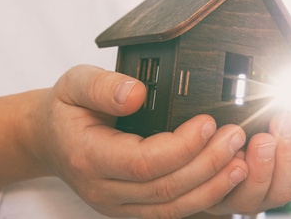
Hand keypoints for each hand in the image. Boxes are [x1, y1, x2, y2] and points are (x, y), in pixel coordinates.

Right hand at [22, 65, 248, 217]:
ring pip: (173, 208)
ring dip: (212, 187)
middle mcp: (103, 190)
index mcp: (89, 157)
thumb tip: (136, 94)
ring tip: (241, 161)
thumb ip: (102, 86)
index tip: (208, 122)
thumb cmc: (65, 110)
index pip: (144, 162)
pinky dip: (203, 198)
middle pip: (165, 189)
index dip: (182, 147)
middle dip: (207, 165)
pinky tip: (225, 178)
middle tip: (235, 136)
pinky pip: (172, 212)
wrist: (49, 139)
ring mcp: (118, 205)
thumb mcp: (74, 84)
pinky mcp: (132, 209)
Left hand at [206, 113, 290, 214]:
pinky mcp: (211, 195)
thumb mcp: (270, 120)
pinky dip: (226, 169)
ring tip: (259, 138)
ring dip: (260, 165)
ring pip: (254, 195)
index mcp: (286, 179)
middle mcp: (265, 194)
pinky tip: (230, 148)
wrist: (203, 147)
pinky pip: (220, 191)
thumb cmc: (244, 131)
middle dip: (288, 154)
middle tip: (283, 123)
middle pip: (285, 190)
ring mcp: (238, 197)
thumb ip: (290, 112)